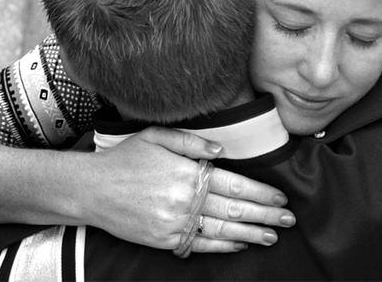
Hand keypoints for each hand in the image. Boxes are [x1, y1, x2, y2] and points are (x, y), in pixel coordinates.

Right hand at [79, 127, 294, 252]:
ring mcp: (176, 224)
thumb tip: (222, 150)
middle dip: (266, 214)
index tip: (281, 196)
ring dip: (252, 233)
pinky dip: (223, 245)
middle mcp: (186, 200)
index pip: (236, 184)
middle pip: (235, 208)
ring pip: (223, 229)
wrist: (91, 190)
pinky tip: (240, 243)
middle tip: (289, 218)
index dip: (262, 192)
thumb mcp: (157, 136)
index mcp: (188, 173)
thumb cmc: (125, 159)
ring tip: (273, 235)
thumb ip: (192, 142)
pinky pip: (201, 244)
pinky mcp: (165, 241)